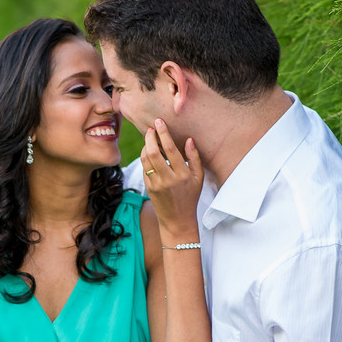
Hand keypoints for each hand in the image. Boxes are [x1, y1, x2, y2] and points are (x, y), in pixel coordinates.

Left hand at [140, 119, 203, 243]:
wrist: (177, 220)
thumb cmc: (190, 196)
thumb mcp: (198, 178)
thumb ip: (194, 158)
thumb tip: (189, 140)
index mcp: (182, 175)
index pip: (171, 150)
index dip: (163, 134)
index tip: (159, 122)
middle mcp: (168, 179)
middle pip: (153, 153)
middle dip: (150, 137)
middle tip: (150, 128)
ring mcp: (156, 184)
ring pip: (145, 160)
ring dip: (145, 146)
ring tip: (149, 138)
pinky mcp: (148, 188)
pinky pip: (144, 168)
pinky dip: (144, 157)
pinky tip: (148, 151)